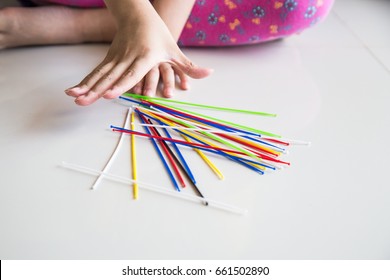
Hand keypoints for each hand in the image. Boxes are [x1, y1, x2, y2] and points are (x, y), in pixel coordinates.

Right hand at [65, 8, 210, 105]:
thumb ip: (189, 66)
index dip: (121, 85)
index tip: (109, 94)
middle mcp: (128, 57)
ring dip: (86, 86)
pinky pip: (96, 72)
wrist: (138, 14)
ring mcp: (116, 57)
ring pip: (100, 74)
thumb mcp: (175, 50)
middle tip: (81, 102)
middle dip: (95, 90)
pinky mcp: (109, 58)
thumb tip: (210, 73)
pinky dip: (85, 81)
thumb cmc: (159, 34)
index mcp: (145, 56)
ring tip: (73, 98)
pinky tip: (73, 91)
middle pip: (111, 76)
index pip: (132, 73)